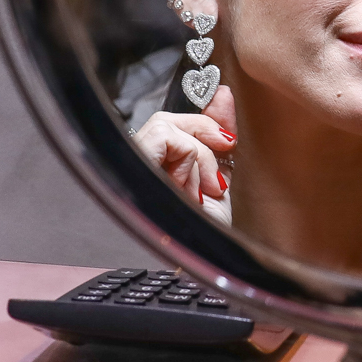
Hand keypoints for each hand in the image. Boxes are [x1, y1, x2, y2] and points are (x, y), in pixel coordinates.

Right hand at [132, 85, 237, 224]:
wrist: (211, 266)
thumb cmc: (210, 232)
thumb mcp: (222, 178)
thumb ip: (218, 138)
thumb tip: (222, 95)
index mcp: (158, 170)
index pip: (171, 124)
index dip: (203, 120)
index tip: (229, 138)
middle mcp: (139, 169)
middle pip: (166, 121)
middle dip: (204, 133)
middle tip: (223, 162)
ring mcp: (132, 170)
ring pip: (164, 126)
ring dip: (198, 154)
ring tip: (208, 188)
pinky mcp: (133, 170)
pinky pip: (162, 137)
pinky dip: (189, 157)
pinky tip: (197, 189)